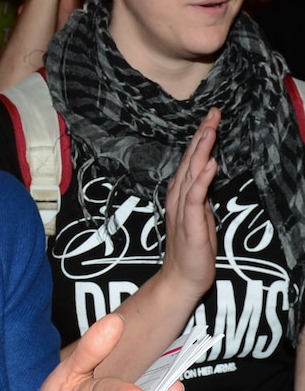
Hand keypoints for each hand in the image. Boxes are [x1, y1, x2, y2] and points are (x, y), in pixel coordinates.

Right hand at [162, 108, 219, 298]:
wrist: (182, 277)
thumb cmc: (192, 247)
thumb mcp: (201, 213)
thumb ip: (201, 191)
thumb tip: (207, 169)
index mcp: (182, 192)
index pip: (192, 159)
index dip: (201, 138)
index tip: (211, 118)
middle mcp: (179, 196)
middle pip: (191, 159)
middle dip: (202, 135)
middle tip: (212, 113)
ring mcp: (182, 208)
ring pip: (191, 173)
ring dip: (201, 150)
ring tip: (210, 130)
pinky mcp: (189, 222)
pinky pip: (195, 197)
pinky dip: (202, 179)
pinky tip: (209, 164)